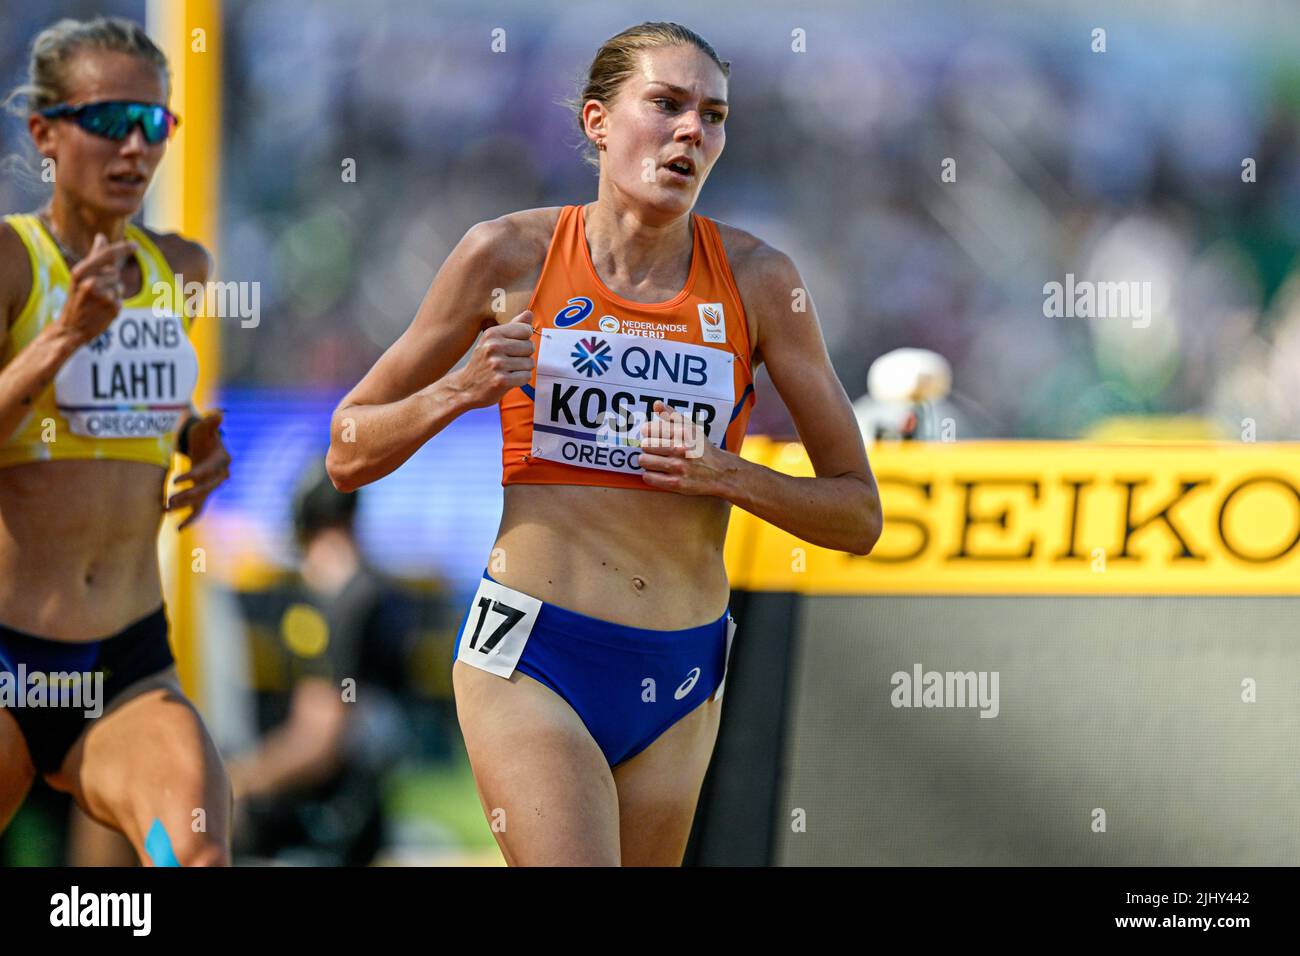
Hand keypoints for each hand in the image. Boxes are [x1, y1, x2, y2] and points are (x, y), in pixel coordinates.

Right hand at [56, 232, 136, 344]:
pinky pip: (121, 298)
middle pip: (114, 272)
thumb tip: (101, 236)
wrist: (71, 328)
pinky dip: (115, 303)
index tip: (135, 245)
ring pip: (119, 285)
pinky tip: (102, 310)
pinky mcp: (113, 307)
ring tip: (97, 302)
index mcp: (80, 272)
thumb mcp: (79, 277)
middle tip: (93, 293)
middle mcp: (91, 282)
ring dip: (112, 292)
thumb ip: (93, 256)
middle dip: (108, 280)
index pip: (107, 256)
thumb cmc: (76, 298)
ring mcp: (103, 296)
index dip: (122, 248)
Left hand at [167, 410, 230, 530]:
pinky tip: (178, 528)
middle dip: (187, 495)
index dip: (193, 476)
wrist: (200, 443)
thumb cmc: (201, 433)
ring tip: (166, 509)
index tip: (175, 480)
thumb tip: (219, 414)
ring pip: (201, 500)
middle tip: (169, 500)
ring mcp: (212, 486)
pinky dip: (190, 518)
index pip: (207, 471)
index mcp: (222, 459)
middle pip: (205, 489)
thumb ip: (210, 421)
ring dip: (184, 506)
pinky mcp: (204, 493)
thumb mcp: (204, 425)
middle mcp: (221, 475)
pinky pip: (200, 509)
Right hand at [451, 309, 534, 408]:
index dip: (524, 339)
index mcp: (492, 334)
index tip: (514, 346)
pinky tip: (509, 379)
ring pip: (529, 363)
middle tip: (510, 361)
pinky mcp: (501, 380)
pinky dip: (521, 380)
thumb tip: (528, 313)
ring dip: (523, 369)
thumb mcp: (493, 341)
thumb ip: (513, 327)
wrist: (466, 387)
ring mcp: (497, 364)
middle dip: (524, 356)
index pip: (526, 330)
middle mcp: (493, 347)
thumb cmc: (483, 363)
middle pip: (530, 346)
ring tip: (508, 370)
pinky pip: (526, 377)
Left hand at [637, 400, 731, 495]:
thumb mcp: (692, 428)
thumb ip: (672, 416)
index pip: (649, 429)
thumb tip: (656, 404)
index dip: (647, 432)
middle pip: (644, 445)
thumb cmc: (702, 449)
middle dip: (647, 447)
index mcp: (683, 433)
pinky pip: (649, 477)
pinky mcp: (676, 484)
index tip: (650, 435)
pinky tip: (657, 472)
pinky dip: (649, 475)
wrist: (721, 473)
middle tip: (654, 450)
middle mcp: (681, 449)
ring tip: (654, 461)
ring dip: (647, 461)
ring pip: (644, 461)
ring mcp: (678, 467)